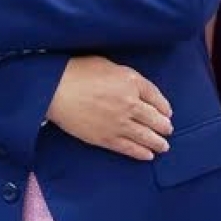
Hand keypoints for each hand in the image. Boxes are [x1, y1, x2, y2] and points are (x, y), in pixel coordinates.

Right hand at [45, 56, 173, 160]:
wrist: (54, 89)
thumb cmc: (76, 71)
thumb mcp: (106, 64)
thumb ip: (124, 77)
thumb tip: (134, 87)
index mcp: (131, 82)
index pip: (156, 97)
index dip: (164, 107)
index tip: (167, 113)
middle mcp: (130, 103)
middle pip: (155, 119)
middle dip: (164, 126)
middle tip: (167, 130)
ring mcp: (119, 123)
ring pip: (146, 136)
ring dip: (158, 143)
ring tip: (163, 147)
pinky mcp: (106, 138)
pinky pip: (129, 148)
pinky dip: (141, 153)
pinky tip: (148, 155)